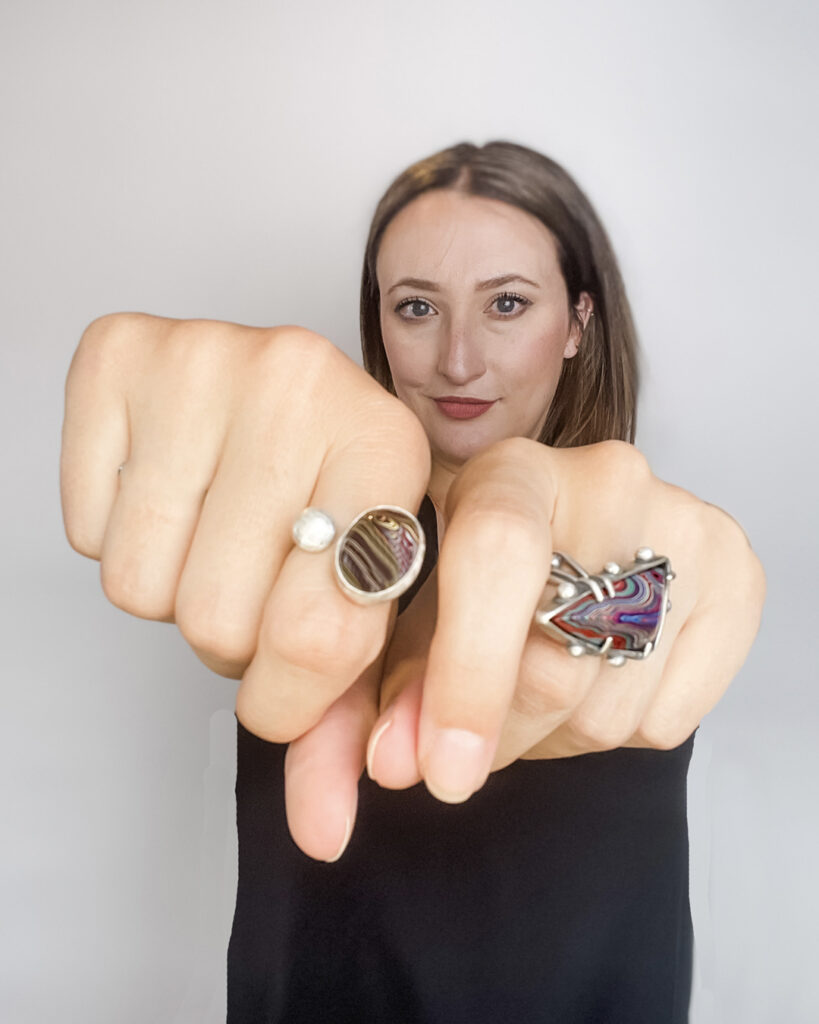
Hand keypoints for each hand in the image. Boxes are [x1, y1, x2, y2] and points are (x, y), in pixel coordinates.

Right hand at [60, 313, 429, 859]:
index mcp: (387, 443)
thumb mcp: (372, 593)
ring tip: (216, 541)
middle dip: (231, 640)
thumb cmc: (339, 497)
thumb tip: (323, 833)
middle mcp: (302, 381)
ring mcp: (206, 356)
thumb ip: (349, 717)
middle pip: (216, 619)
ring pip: (141, 586)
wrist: (294, 396)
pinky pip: (87, 525)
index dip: (291, 702)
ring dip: (176, 592)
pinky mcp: (120, 351)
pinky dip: (120, 537)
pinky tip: (174, 496)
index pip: (318, 633)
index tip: (285, 697)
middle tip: (253, 590)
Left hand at [366, 437, 765, 801]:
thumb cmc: (478, 578)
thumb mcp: (417, 619)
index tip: (442, 769)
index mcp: (511, 471)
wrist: (577, 541)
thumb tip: (394, 765)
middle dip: (496, 735)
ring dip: (553, 738)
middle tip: (467, 743)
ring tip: (531, 696)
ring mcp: (685, 525)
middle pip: (555, 660)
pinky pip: (669, 720)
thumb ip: (395, 692)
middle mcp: (607, 480)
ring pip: (609, 708)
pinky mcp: (738, 576)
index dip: (467, 674)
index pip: (499, 557)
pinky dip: (616, 732)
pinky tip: (593, 681)